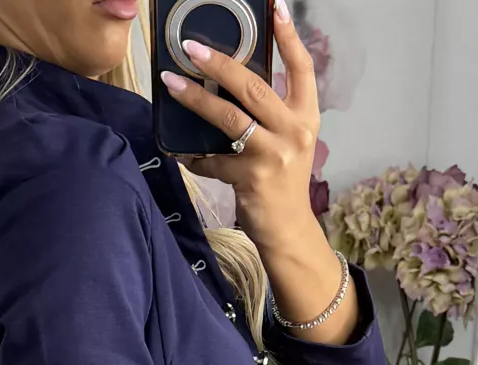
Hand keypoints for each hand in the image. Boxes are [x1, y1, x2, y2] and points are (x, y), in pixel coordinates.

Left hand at [159, 0, 318, 254]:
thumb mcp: (288, 141)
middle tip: (191, 47)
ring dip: (195, 99)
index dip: (289, 37)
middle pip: (253, 86)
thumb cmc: (283, 181)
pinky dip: (196, 158)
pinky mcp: (250, 178)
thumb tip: (230, 82)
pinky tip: (185, 155)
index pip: (302, 68)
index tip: (276, 8)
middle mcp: (293, 131)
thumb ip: (270, 113)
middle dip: (219, 63)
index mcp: (306, 116)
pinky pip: (213, 160)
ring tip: (171, 83)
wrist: (287, 229)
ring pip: (228, 118)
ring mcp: (272, 154)